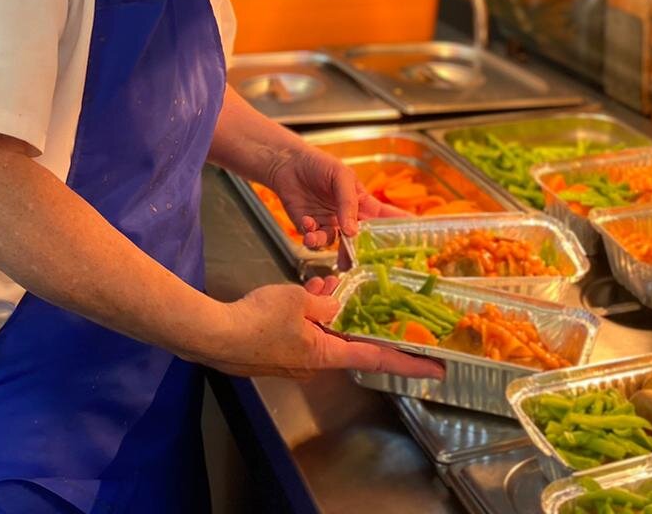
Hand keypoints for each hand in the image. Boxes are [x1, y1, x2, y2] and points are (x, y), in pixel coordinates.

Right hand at [182, 276, 444, 381]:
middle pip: (346, 340)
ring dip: (326, 310)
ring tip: (322, 284)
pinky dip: (306, 313)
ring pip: (322, 332)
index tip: (437, 368)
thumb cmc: (259, 319)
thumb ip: (325, 302)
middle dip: (353, 316)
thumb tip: (336, 303)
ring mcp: (294, 361)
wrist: (214, 334)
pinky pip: (302, 333)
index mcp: (327, 354)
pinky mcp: (276, 354)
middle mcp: (315, 364)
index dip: (410, 363)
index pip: (377, 359)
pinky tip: (301, 293)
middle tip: (357, 294)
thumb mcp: (299, 300)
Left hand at [265, 147, 404, 249]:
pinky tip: (306, 222)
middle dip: (360, 253)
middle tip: (356, 262)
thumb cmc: (319, 164)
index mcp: (363, 203)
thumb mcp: (341, 176)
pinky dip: (310, 237)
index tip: (415, 244)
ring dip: (326, 244)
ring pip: (335, 246)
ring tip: (315, 235)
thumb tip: (352, 232)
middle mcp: (349, 217)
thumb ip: (348, 203)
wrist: (288, 164)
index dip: (401, 230)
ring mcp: (330, 224)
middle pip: (362, 241)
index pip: (386, 219)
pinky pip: (315, 242)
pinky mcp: (311, 228)